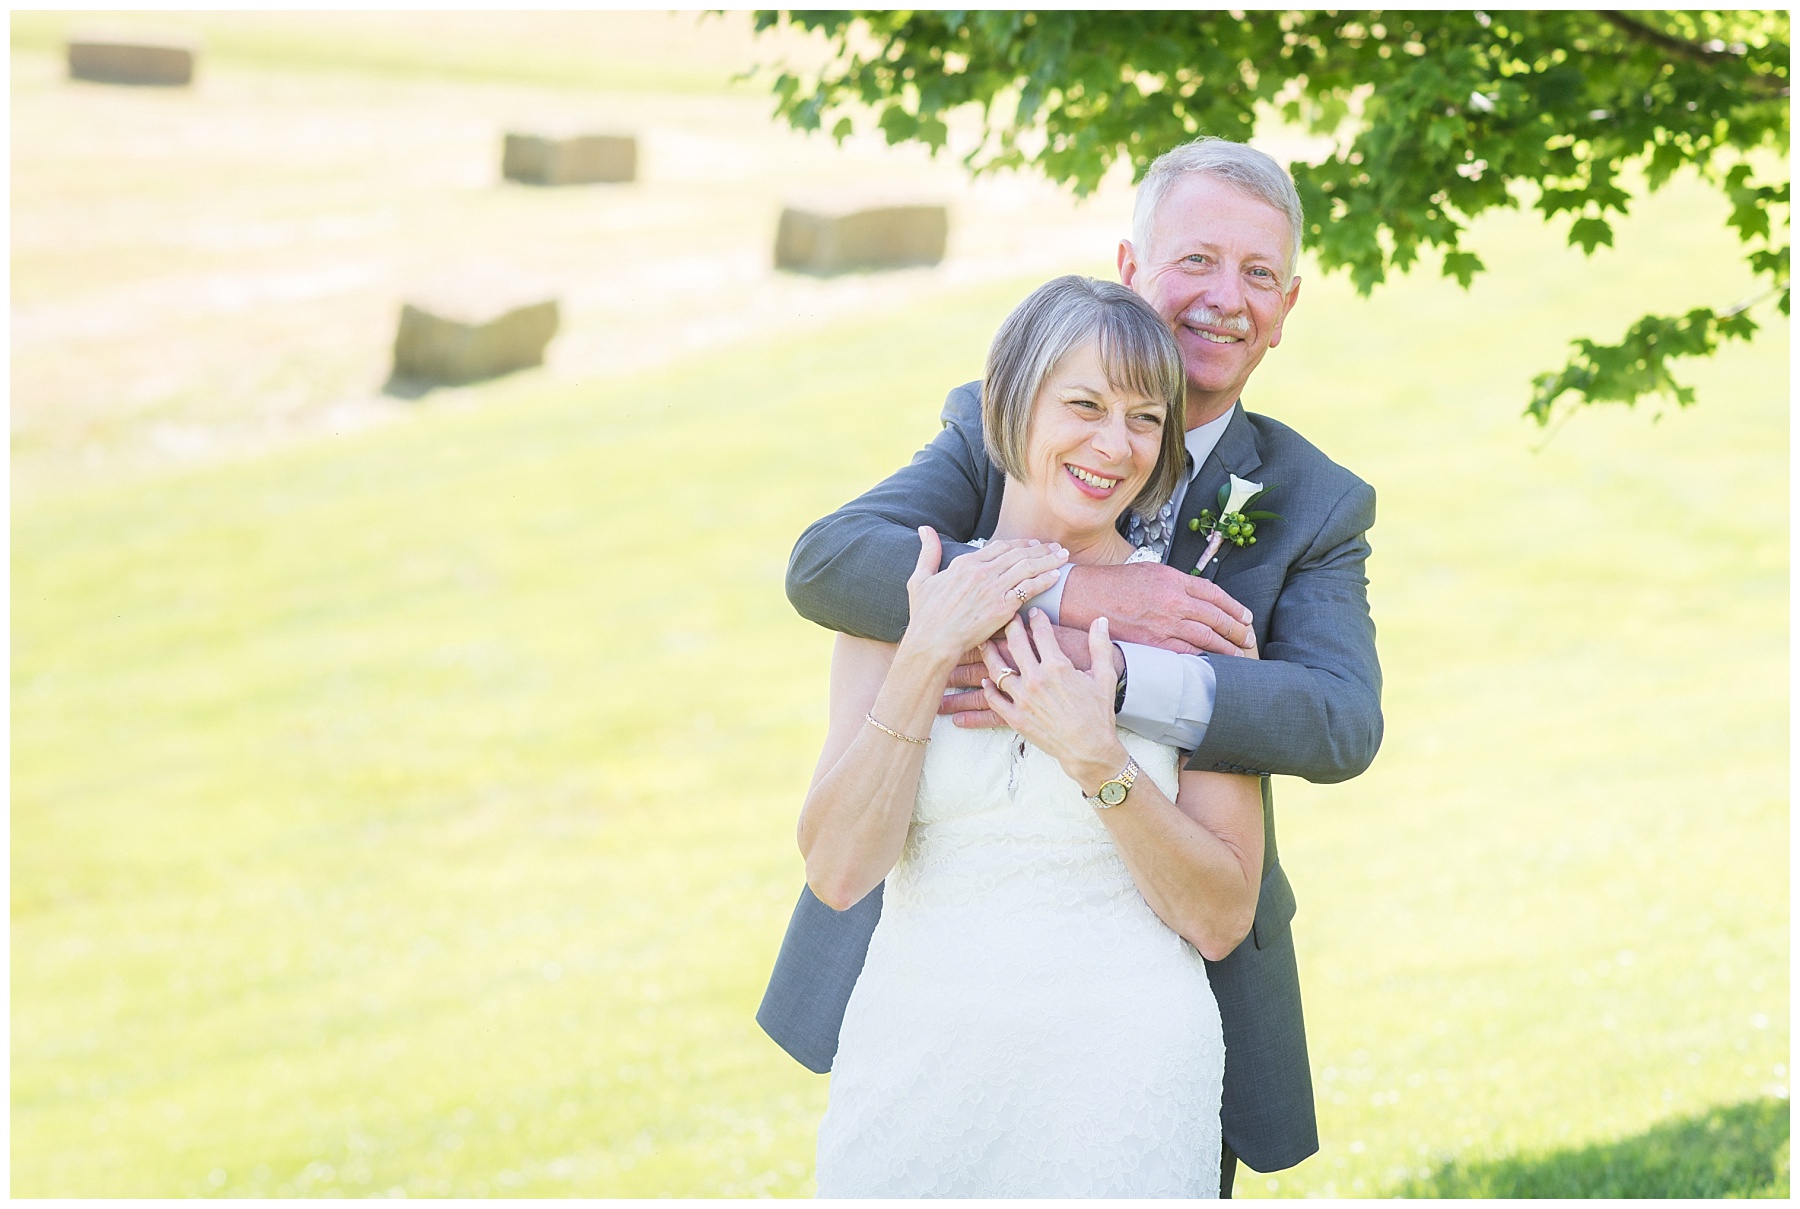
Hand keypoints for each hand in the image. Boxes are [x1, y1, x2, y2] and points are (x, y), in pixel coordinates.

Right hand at [903, 528, 1067, 661]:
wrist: (932, 640)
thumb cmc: (924, 615)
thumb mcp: (921, 579)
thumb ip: (928, 552)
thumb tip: (924, 529)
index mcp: (965, 563)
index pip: (1000, 547)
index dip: (1019, 544)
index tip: (1032, 545)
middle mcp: (982, 571)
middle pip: (1018, 553)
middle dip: (1040, 549)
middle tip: (1055, 548)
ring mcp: (993, 588)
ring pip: (1027, 567)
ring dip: (1048, 560)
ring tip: (1062, 557)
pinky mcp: (1003, 606)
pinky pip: (1029, 588)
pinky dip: (1045, 580)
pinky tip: (1056, 577)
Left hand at [979, 610, 1126, 789]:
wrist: (1089, 749)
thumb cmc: (1099, 714)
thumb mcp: (1104, 676)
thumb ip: (1100, 645)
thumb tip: (1100, 620)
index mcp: (1057, 666)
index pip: (1041, 632)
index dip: (1036, 619)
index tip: (1032, 612)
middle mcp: (1036, 679)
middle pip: (1015, 644)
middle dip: (1011, 627)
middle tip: (1007, 619)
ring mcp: (1022, 699)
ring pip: (997, 670)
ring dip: (990, 653)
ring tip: (985, 644)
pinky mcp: (1015, 718)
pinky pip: (995, 700)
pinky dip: (988, 689)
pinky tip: (986, 681)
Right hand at [1060, 562, 1255, 656]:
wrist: (1086, 598)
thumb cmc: (1114, 584)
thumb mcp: (1150, 571)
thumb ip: (1176, 583)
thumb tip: (1196, 595)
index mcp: (1175, 580)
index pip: (1215, 594)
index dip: (1234, 607)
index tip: (1245, 617)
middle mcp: (1175, 601)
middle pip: (1216, 617)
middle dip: (1237, 630)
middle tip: (1249, 639)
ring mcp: (1165, 623)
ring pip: (1206, 637)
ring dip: (1226, 647)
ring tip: (1239, 653)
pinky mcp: (1154, 643)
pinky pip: (1186, 652)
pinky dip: (1202, 657)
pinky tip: (1212, 662)